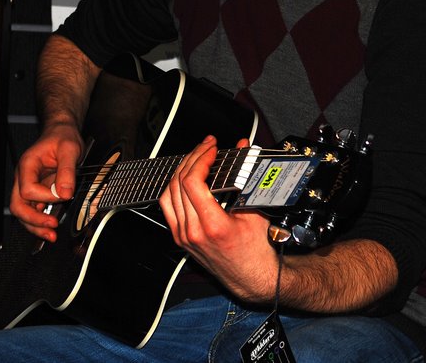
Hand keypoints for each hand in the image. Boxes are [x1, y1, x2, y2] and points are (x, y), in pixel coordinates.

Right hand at [8, 121, 84, 242]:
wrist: (62, 133)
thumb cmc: (62, 137)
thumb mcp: (69, 150)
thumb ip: (67, 171)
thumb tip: (65, 193)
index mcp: (28, 165)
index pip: (28, 189)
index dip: (45, 197)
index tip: (62, 195)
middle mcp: (24, 177)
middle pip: (18, 205)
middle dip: (33, 220)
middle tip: (51, 227)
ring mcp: (29, 185)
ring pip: (24, 212)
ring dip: (35, 225)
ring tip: (51, 235)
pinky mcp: (37, 192)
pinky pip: (34, 209)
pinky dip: (41, 220)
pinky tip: (50, 227)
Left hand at [158, 136, 278, 302]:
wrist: (253, 278)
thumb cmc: (257, 252)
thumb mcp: (255, 211)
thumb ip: (247, 176)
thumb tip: (244, 148)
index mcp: (212, 225)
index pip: (192, 182)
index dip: (200, 158)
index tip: (212, 148)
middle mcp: (193, 232)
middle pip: (178, 183)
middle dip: (192, 158)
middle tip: (207, 147)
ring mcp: (183, 236)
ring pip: (168, 194)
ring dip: (181, 171)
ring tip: (196, 158)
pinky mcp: (181, 238)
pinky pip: (168, 207)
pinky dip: (174, 188)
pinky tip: (186, 179)